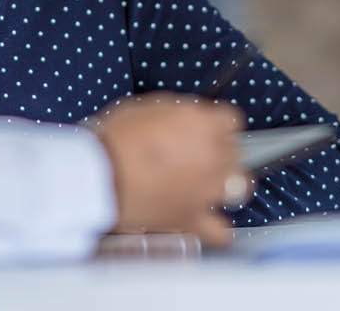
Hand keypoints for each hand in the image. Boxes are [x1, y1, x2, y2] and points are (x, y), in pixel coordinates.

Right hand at [90, 93, 250, 247]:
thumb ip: (180, 113)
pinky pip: (221, 232)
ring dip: (228, 182)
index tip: (205, 126)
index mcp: (205, 126)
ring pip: (240, 186)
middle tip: (197, 151)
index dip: (216, 122)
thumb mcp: (150, 107)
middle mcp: (214, 158)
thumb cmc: (117, 138)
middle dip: (219, 149)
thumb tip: (189, 117)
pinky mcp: (192, 220)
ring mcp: (206, 191)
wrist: (99, 176)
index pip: (231, 120)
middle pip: (235, 151)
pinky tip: (210, 221)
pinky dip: (218, 228)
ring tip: (211, 182)